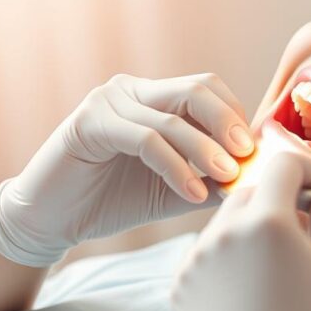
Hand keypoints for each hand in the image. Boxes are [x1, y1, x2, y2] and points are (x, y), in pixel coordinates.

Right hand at [0, 73, 253, 266]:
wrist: (51, 220)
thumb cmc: (112, 201)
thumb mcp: (174, 189)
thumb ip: (211, 177)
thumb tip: (258, 176)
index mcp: (154, 98)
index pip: (208, 89)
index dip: (237, 117)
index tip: (258, 153)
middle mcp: (132, 90)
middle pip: (196, 89)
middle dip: (228, 123)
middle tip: (247, 157)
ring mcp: (108, 102)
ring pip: (172, 117)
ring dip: (205, 150)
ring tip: (226, 179)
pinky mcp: (88, 123)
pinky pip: (144, 139)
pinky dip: (174, 165)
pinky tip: (191, 192)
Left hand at [171, 152, 310, 310]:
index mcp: (267, 221)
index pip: (284, 165)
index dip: (308, 170)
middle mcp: (224, 231)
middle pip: (252, 191)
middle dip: (279, 200)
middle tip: (302, 227)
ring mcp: (197, 257)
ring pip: (226, 221)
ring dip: (250, 229)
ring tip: (274, 266)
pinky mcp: (181, 283)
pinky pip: (207, 253)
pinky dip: (227, 257)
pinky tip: (248, 286)